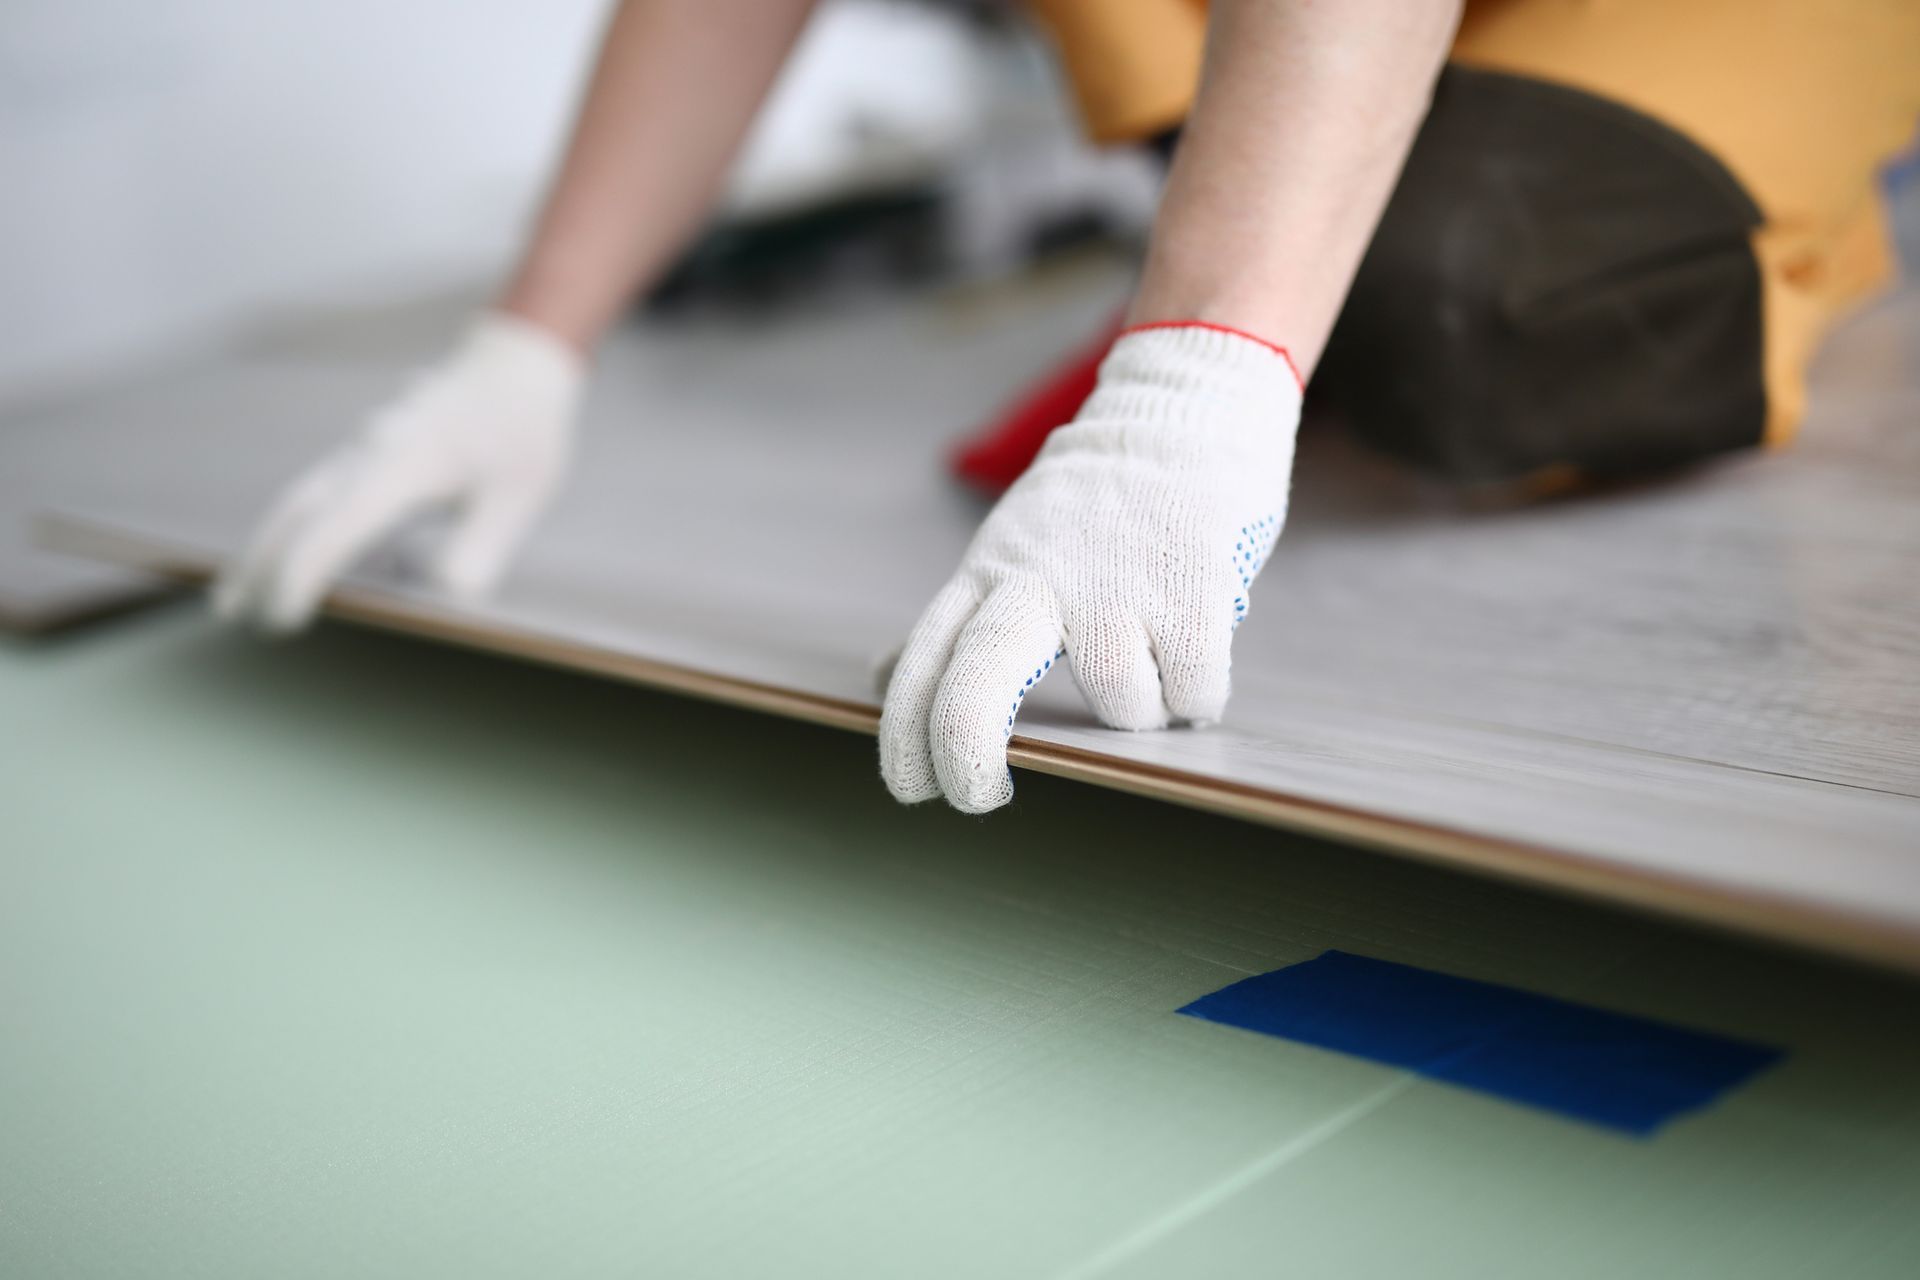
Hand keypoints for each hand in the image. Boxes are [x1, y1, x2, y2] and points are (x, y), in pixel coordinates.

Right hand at [214, 313, 583, 631]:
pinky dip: (290, 527)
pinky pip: (315, 492)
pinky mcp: (366, 452)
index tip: (284, 616)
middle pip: (296, 510)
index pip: (339, 523)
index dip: (304, 572)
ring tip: (232, 596)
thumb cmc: (520, 431)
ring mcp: (362, 449)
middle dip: (261, 563)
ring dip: (263, 546)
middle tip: (231, 615)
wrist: (513, 365)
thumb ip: (483, 543)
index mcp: (405, 463)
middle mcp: (370, 453)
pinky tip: (281, 556)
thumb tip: (446, 588)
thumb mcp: (519, 493)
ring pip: (297, 499)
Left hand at [880, 323, 1302, 812]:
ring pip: (1121, 705)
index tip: (913, 790)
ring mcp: (1115, 586)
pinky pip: (1193, 694)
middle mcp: (1038, 582)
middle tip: (982, 800)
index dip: (903, 742)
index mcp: (987, 577)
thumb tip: (878, 677)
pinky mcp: (1191, 588)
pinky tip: (1196, 654)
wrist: (1180, 412)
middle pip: (976, 690)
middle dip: (968, 762)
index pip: (919, 667)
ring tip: (1156, 664)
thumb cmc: (1092, 506)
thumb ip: (953, 621)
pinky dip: (1198, 695)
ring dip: (1144, 709)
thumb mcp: (1003, 551)